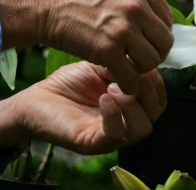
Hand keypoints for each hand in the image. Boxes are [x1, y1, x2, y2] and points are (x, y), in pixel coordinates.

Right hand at [0, 0, 173, 94]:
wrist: (43, 2)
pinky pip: (131, 77)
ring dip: (141, 70)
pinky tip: (119, 83)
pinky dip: (128, 85)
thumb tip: (149, 16)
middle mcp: (136, 6)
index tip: (146, 42)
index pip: (167, 18)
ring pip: (153, 61)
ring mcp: (123, 28)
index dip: (158, 34)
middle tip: (138, 59)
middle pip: (164, 41)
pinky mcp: (108, 50)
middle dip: (154, 53)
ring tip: (127, 69)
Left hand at [0, 62, 167, 155]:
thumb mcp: (99, 67)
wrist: (35, 99)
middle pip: (156, 114)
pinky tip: (103, 97)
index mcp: (130, 105)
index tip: (138, 62)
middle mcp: (125, 122)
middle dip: (149, 90)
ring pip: (143, 128)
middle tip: (129, 74)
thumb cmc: (67, 85)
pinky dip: (114, 114)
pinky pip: (115, 134)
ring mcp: (110, 136)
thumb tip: (141, 53)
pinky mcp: (93, 142)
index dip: (155, 80)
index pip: (159, 99)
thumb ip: (121, 63)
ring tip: (112, 86)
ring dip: (133, 103)